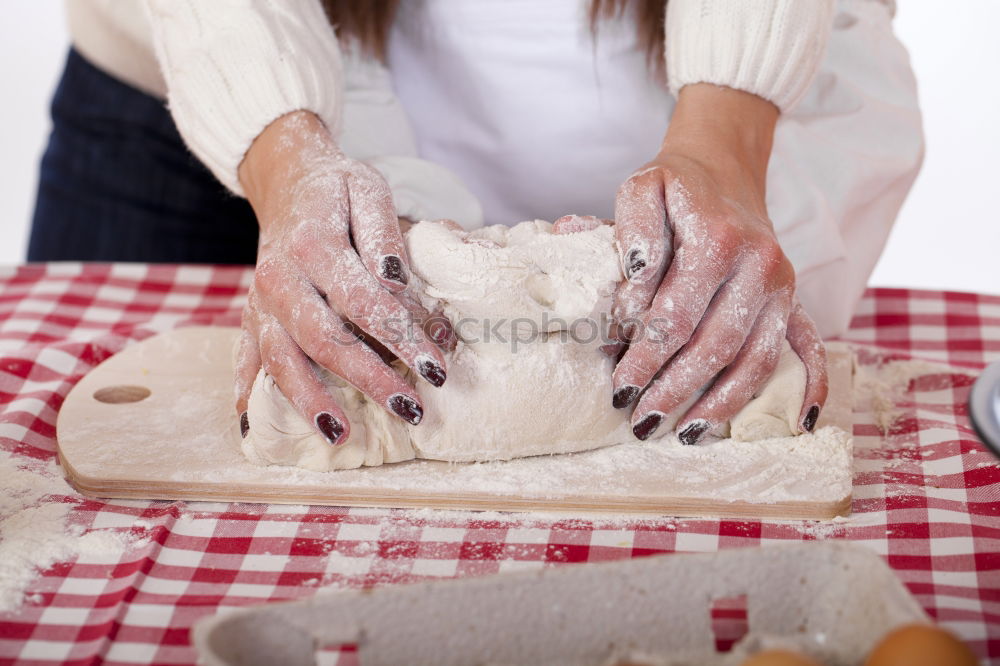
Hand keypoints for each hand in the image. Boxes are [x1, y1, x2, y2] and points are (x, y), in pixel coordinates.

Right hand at [234, 112, 450, 444]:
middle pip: (323, 339)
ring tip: (341, 435)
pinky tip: (252, 421)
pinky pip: (245, 355)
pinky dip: (249, 388)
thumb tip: (395, 277)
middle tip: (410, 409)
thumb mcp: (368, 190)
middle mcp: (280, 277)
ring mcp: (260, 300)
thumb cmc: (337, 189)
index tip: (435, 368)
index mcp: (314, 245)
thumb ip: (384, 232)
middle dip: (369, 379)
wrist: (284, 177)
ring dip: (309, 400)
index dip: (401, 337)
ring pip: (280, 358)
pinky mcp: (249, 313)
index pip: (363, 300)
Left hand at [611, 84, 827, 443]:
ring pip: (756, 359)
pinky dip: (810, 387)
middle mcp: (759, 265)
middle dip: (675, 391)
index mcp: (717, 239)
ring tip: (684, 435)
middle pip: (715, 346)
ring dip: (721, 404)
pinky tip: (799, 425)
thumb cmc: (674, 186)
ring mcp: (782, 286)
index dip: (644, 357)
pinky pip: (809, 347)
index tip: (617, 386)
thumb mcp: (640, 189)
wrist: (724, 167)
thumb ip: (632, 233)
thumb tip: (634, 287)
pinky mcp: (793, 298)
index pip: (675, 316)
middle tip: (640, 421)